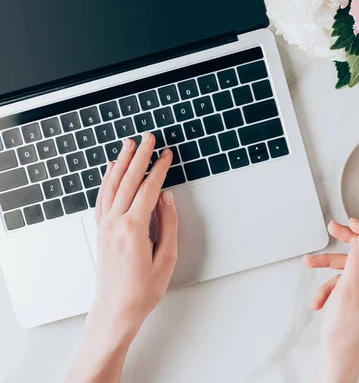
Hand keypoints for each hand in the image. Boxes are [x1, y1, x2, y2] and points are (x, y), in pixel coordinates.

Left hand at [91, 133, 177, 332]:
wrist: (116, 309)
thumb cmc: (143, 289)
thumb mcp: (166, 258)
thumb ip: (168, 224)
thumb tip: (166, 197)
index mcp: (133, 228)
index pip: (148, 189)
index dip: (160, 169)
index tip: (168, 154)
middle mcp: (115, 222)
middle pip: (128, 180)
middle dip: (140, 156)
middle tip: (149, 138)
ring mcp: (104, 226)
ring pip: (112, 185)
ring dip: (122, 162)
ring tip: (129, 144)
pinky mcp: (101, 230)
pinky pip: (103, 197)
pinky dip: (107, 180)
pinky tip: (111, 170)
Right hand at [304, 218, 358, 382]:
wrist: (337, 358)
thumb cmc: (344, 335)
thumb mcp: (346, 292)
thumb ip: (357, 261)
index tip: (354, 223)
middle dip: (347, 245)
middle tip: (333, 229)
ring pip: (355, 267)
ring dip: (332, 269)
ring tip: (311, 263)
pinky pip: (351, 280)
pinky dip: (333, 286)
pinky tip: (321, 298)